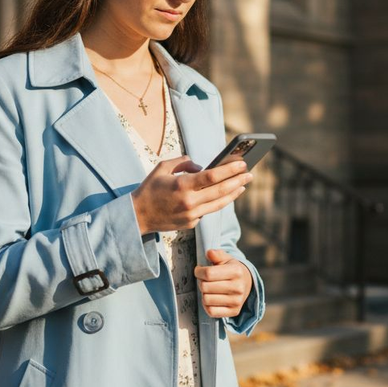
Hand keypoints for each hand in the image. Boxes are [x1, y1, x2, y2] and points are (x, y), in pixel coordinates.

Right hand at [131, 155, 251, 234]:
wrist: (137, 216)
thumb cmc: (149, 189)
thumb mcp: (162, 168)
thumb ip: (182, 163)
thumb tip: (200, 167)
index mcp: (182, 185)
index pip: (212, 176)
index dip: (230, 170)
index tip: (242, 163)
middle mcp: (189, 202)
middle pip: (221, 191)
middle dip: (238, 181)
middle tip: (250, 174)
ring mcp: (191, 215)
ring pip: (219, 204)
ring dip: (233, 193)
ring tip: (243, 185)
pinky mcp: (191, 224)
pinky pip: (208, 211)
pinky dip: (218, 202)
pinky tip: (226, 195)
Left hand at [195, 249, 252, 317]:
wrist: (246, 283)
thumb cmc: (231, 270)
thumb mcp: (226, 259)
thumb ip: (217, 254)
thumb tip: (209, 253)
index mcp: (236, 271)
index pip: (208, 273)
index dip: (199, 271)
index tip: (199, 270)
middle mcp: (238, 287)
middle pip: (205, 287)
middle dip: (201, 282)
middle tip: (205, 280)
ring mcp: (237, 301)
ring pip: (206, 299)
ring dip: (204, 294)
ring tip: (209, 289)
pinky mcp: (234, 311)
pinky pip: (211, 311)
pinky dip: (207, 305)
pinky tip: (211, 298)